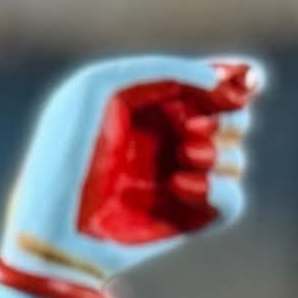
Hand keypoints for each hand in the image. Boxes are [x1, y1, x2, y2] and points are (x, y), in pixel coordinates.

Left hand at [0, 54, 259, 294]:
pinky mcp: (185, 219)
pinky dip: (218, 190)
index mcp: (145, 107)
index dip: (234, 83)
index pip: (210, 86)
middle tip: (190, 130)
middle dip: (227, 119)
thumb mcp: (102, 86)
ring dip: (217, 153)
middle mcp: (164, 142)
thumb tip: (224, 86)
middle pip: (234, 119)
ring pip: (234, 157)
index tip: (244, 84)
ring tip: (185, 157)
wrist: (53, 227)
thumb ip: (167, 71)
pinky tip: (179, 187)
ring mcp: (176, 180)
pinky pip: (232, 200)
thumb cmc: (67, 152)